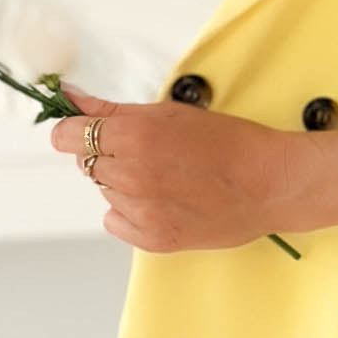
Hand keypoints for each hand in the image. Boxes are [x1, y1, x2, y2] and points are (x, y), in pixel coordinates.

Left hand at [48, 83, 299, 253]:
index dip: (74, 129)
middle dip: (109, 154)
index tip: (85, 129)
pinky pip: (117, 221)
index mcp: (133, 138)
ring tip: (167, 176)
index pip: (67, 136)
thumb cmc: (231, 142)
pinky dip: (132, 211)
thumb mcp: (170, 113)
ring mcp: (140, 212)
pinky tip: (164, 199)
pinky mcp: (152, 239)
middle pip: (88, 163)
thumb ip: (112, 109)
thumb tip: (71, 98)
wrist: (271, 184)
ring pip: (106, 191)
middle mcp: (130, 177)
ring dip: (125, 182)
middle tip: (149, 150)